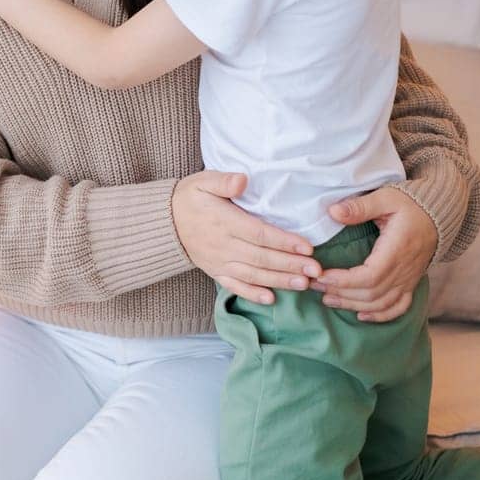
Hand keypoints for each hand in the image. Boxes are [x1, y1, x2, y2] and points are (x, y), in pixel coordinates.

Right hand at [172, 170, 318, 304]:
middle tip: (316, 270)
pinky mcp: (215, 272)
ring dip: (279, 280)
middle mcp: (223, 245)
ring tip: (303, 284)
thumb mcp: (203, 181)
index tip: (307, 247)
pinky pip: (234, 286)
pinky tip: (270, 299)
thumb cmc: (189, 198)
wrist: (164, 222)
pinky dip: (252, 294)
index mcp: (224, 222)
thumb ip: (223, 181)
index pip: (259, 234)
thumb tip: (243, 180)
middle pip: (262, 258)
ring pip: (253, 274)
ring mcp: (219, 261)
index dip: (284, 242)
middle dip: (290, 265)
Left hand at [312, 186, 436, 321]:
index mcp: (396, 250)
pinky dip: (381, 315)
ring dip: (353, 305)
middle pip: (371, 293)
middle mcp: (404, 270)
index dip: (344, 281)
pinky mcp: (411, 283)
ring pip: (381, 303)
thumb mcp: (385, 198)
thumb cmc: (409, 205)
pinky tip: (361, 316)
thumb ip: (360, 206)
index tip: (321, 275)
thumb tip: (333, 212)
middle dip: (341, 292)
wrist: (437, 215)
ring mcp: (409, 279)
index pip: (369, 276)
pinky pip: (399, 307)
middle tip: (314, 285)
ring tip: (328, 299)